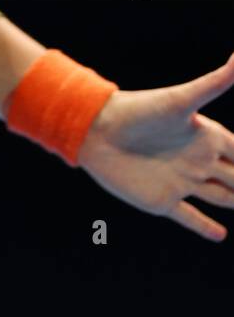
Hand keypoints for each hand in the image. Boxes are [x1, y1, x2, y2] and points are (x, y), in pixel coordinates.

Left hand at [77, 54, 233, 240]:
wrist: (95, 131)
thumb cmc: (140, 110)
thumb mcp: (182, 99)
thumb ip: (216, 81)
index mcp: (205, 136)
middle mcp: (197, 160)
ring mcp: (181, 182)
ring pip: (219, 197)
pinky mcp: (162, 201)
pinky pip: (190, 217)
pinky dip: (205, 227)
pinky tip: (220, 235)